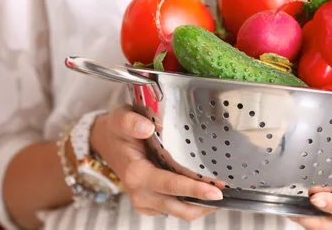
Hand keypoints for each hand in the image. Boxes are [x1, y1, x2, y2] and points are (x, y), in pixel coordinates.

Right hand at [90, 105, 220, 220]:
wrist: (105, 143)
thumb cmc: (117, 131)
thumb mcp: (119, 118)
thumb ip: (131, 122)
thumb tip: (147, 126)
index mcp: (136, 174)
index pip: (170, 185)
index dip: (195, 189)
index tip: (216, 191)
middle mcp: (140, 193)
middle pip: (180, 207)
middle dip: (205, 203)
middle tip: (226, 191)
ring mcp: (145, 202)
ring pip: (180, 212)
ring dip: (200, 205)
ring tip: (219, 191)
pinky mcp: (149, 205)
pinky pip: (174, 209)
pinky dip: (189, 203)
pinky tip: (200, 189)